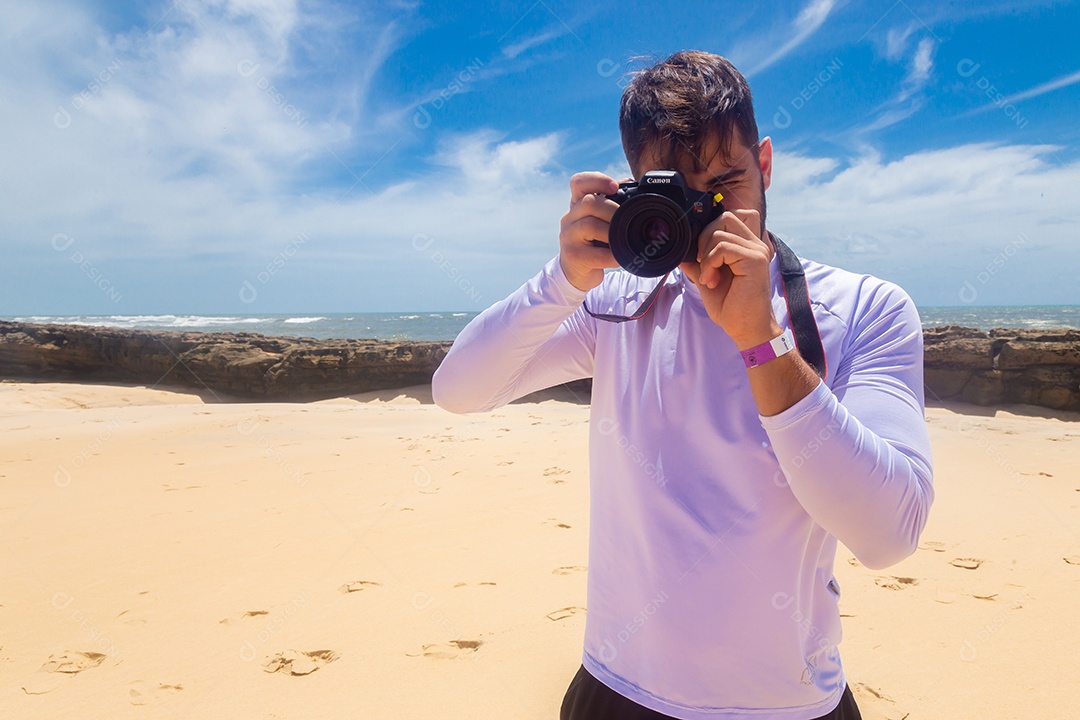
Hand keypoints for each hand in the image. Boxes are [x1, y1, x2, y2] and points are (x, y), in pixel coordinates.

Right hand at [558, 172, 621, 290]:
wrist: (577, 272)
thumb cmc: (593, 243)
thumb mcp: (599, 221)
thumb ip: (610, 203)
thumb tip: (630, 183)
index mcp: (577, 205)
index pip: (578, 183)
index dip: (596, 180)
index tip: (615, 187)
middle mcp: (569, 218)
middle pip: (589, 202)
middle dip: (613, 210)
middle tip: (626, 221)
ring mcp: (568, 237)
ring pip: (590, 225)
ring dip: (612, 232)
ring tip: (622, 240)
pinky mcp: (573, 256)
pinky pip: (597, 253)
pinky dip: (613, 255)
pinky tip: (619, 257)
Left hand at [681, 209, 779, 347]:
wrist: (745, 328)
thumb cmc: (731, 307)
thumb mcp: (706, 279)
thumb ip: (696, 263)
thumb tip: (680, 252)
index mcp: (746, 246)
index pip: (728, 218)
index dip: (710, 229)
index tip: (701, 256)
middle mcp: (755, 244)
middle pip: (725, 217)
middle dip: (704, 237)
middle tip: (702, 264)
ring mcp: (757, 250)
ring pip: (720, 232)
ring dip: (706, 256)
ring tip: (709, 278)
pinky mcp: (755, 260)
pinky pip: (724, 247)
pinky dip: (710, 263)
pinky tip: (711, 280)